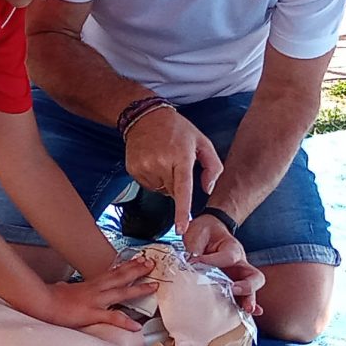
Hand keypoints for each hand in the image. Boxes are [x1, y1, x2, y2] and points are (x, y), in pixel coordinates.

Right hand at [41, 256, 157, 330]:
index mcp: (91, 284)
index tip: (138, 260)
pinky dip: (125, 322)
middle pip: (121, 277)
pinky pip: (112, 318)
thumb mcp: (62, 288)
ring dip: (138, 288)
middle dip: (137, 270)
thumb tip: (64, 287)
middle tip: (152, 264)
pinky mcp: (92, 314)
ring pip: (121, 292)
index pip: (112, 272)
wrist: (42, 302)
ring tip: (153, 286)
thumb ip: (68, 288)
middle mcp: (96, 289)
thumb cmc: (50, 297)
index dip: (127, 266)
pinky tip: (137, 326)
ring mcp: (95, 301)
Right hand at [124, 108, 222, 233]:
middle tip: (175, 162)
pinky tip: (152, 161)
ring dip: (164, 180)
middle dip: (177, 183)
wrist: (145, 117)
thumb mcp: (202, 142)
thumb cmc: (178, 129)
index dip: (182, 211)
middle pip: (172, 192)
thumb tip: (207, 189)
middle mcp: (160, 163)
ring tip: (162, 158)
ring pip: (160, 190)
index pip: (182, 189)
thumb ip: (212, 166)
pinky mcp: (133, 169)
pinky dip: (152, 178)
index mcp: (180, 156)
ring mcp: (144, 167)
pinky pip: (147, 185)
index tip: (181, 228)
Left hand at [183, 214, 264, 315]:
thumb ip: (195, 248)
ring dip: (248, 300)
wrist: (209, 230)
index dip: (212, 261)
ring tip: (246, 310)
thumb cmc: (204, 231)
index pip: (228, 257)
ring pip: (251, 289)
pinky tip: (247, 315)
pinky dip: (246, 305)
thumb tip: (190, 264)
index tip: (195, 262)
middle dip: (247, 286)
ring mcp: (238, 276)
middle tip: (235, 290)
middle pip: (253, 276)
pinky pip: (243, 296)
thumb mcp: (198, 233)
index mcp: (232, 247)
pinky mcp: (233, 285)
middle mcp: (240, 264)